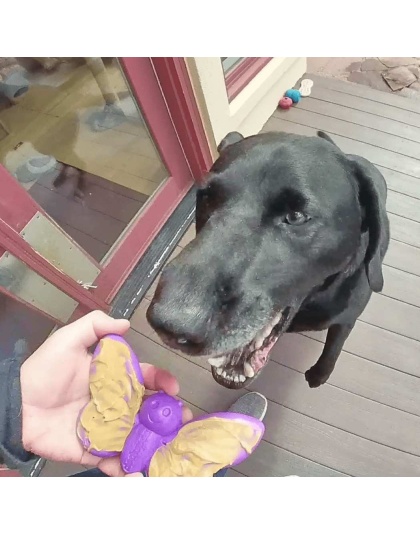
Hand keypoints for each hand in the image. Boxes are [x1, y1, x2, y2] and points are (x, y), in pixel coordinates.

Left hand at [20, 311, 191, 476]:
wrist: (18, 406)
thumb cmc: (42, 372)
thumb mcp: (68, 340)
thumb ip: (95, 325)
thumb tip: (125, 323)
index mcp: (113, 377)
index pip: (146, 377)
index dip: (162, 380)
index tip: (173, 387)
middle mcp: (115, 402)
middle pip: (148, 408)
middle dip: (168, 413)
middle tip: (181, 419)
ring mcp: (107, 428)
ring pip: (139, 434)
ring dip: (156, 441)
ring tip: (170, 447)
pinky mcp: (94, 450)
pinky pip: (116, 461)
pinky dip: (129, 469)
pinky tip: (140, 472)